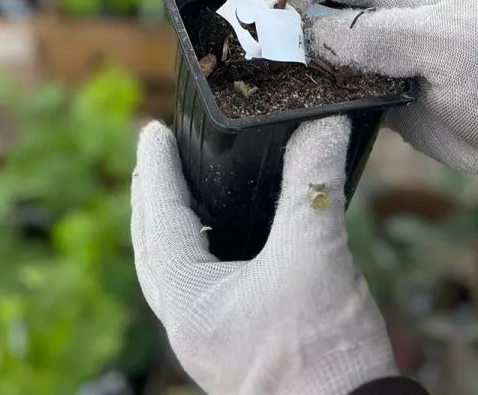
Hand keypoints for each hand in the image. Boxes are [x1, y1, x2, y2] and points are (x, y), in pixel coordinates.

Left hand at [131, 116, 397, 394]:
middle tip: (155, 153)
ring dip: (173, 227)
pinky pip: (202, 289)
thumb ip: (313, 183)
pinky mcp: (238, 349)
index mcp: (189, 303)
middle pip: (154, 249)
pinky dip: (202, 254)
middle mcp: (190, 325)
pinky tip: (226, 240)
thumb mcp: (317, 255)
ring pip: (175, 273)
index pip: (161, 219)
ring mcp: (212, 342)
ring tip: (181, 189)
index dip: (157, 168)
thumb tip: (324, 121)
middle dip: (153, 198)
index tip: (153, 129)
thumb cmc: (325, 356)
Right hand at [263, 0, 477, 182]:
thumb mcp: (447, 48)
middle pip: (312, 6)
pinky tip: (286, 111)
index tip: (268, 15)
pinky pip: (329, 90)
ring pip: (315, 50)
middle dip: (277, 21)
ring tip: (255, 81)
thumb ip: (382, 37)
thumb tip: (313, 38)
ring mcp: (377, 60)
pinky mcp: (377, 99)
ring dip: (286, 61)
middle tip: (249, 52)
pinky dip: (304, 97)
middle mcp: (380, 20)